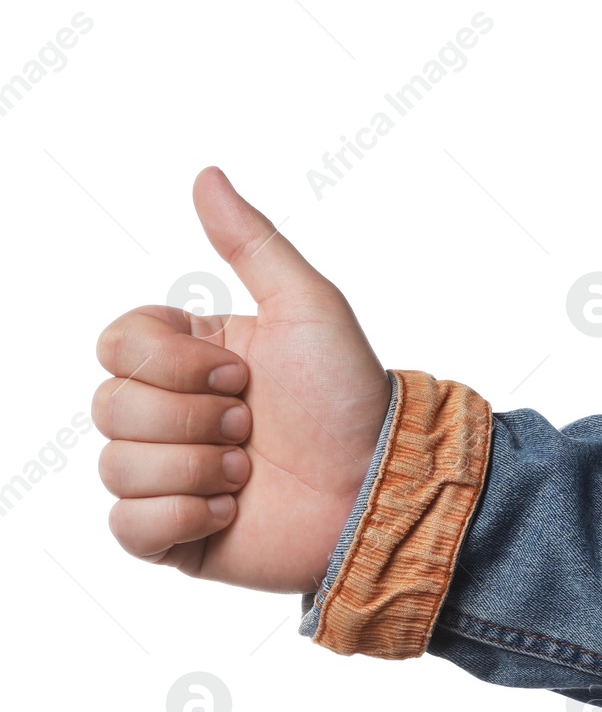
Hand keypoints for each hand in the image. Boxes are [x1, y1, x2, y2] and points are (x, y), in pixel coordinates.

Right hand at [93, 167, 391, 593]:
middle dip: (194, 418)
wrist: (382, 487)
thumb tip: (206, 175)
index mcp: (190, 360)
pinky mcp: (175, 536)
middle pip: (109, 406)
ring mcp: (170, 477)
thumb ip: (253, 243)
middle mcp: (172, 416)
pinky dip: (180, 517)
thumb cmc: (350, 400)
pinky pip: (126, 527)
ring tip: (252, 474)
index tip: (242, 375)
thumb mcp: (309, 308)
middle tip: (254, 429)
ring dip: (196, 469)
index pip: (116, 343)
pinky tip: (232, 512)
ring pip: (116, 466)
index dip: (172, 362)